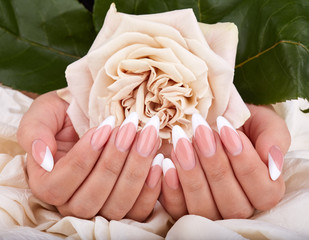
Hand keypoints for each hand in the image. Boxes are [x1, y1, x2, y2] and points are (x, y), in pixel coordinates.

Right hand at [17, 91, 160, 220]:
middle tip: (131, 129)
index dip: (84, 157)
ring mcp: (101, 207)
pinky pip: (139, 210)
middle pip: (92, 199)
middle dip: (114, 161)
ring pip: (117, 205)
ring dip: (135, 171)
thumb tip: (41, 157)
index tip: (104, 127)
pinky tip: (159, 161)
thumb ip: (34, 133)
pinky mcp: (126, 205)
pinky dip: (151, 188)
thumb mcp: (44, 114)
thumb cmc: (66, 114)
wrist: (90, 116)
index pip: (60, 185)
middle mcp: (72, 203)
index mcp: (47, 184)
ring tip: (148, 138)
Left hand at [159, 104, 290, 219]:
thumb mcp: (263, 122)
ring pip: (203, 208)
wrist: (214, 118)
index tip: (227, 129)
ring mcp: (210, 209)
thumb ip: (274, 139)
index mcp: (264, 190)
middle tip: (201, 131)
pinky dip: (171, 187)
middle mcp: (238, 206)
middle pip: (232, 203)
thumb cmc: (241, 122)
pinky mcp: (183, 206)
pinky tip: (167, 163)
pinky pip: (177, 208)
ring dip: (191, 174)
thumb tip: (273, 164)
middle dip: (215, 164)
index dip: (244, 161)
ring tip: (182, 142)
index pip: (262, 190)